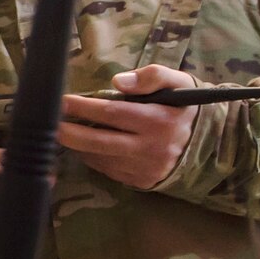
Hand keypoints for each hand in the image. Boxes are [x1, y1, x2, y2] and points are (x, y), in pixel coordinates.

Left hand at [59, 65, 199, 189]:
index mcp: (159, 120)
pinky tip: (87, 148)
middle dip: (72, 133)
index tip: (63, 102)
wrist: (207, 143)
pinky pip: (110, 171)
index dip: (85, 108)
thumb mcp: (178, 82)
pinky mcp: (142, 182)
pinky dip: (95, 159)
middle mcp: (152, 148)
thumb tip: (118, 82)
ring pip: (102, 158)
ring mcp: (146, 168)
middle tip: (52, 125)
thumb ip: (152, 77)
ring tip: (66, 133)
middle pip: (101, 142)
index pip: (113, 113)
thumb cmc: (184, 106)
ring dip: (80, 147)